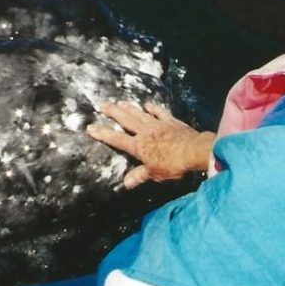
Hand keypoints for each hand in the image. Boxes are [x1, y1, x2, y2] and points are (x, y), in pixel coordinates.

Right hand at [86, 101, 214, 188]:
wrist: (194, 151)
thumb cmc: (173, 165)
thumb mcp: (155, 174)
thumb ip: (139, 176)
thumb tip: (126, 183)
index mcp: (139, 146)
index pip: (116, 139)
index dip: (103, 134)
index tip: (90, 127)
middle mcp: (145, 132)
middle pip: (125, 120)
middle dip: (113, 112)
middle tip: (102, 104)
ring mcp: (158, 124)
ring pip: (140, 113)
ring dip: (129, 108)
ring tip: (120, 102)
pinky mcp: (171, 121)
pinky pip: (160, 112)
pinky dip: (153, 108)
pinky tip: (148, 104)